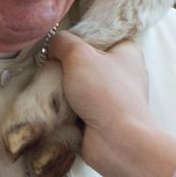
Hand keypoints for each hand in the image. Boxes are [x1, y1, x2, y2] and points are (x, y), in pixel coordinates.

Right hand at [49, 32, 175, 176]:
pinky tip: (53, 102)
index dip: (79, 35)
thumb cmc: (104, 92)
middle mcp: (122, 72)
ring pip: (78, 83)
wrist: (115, 142)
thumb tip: (52, 46)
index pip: (99, 34)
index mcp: (127, 52)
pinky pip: (76, 103)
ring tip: (48, 84)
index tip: (60, 41)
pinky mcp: (100, 116)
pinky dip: (64, 105)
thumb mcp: (79, 54)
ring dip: (62, 86)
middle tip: (49, 63)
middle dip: (65, 63)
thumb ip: (62, 41)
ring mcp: (111, 96)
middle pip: (85, 60)